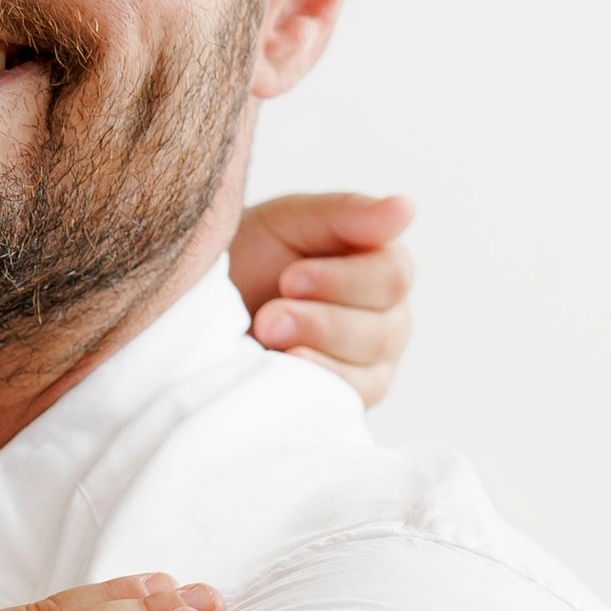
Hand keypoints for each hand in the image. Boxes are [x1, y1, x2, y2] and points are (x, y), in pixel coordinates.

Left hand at [229, 191, 415, 403]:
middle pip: (380, 330)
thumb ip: (347, 213)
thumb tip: (406, 207)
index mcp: (383, 269)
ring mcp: (369, 367)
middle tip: (269, 316)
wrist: (204, 304)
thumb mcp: (291, 222)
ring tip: (266, 336)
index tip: (290, 279)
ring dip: (311, 352)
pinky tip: (285, 370)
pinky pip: (343, 401)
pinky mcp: (342, 402)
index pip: (392, 279)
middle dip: (318, 321)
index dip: (341, 281)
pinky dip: (313, 385)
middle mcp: (388, 320)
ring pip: (363, 370)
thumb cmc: (253, 255)